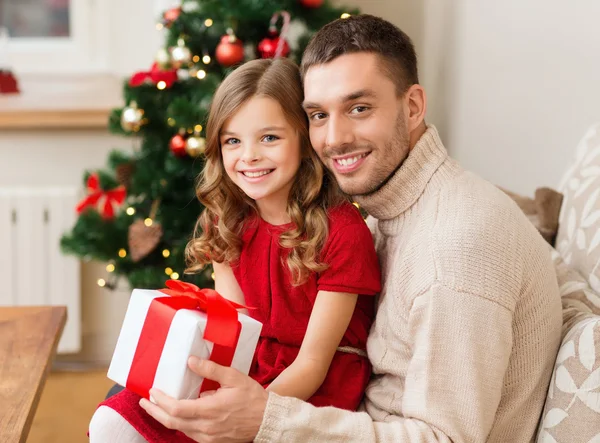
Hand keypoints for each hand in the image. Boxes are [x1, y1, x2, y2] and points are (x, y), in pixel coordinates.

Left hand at [139, 357, 267, 442]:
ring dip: (166, 418)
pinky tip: (179, 415)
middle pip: (172, 422)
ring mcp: (209, 437)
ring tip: (158, 408)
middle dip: (155, 412)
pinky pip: (190, 434)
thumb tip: (191, 361)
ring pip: (180, 430)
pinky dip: (180, 424)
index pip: (176, 409)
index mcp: (210, 410)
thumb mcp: (233, 377)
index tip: (152, 392)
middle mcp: (206, 427)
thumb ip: (211, 369)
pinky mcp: (213, 442)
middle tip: (145, 402)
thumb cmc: (252, 398)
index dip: (160, 402)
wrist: (267, 419)